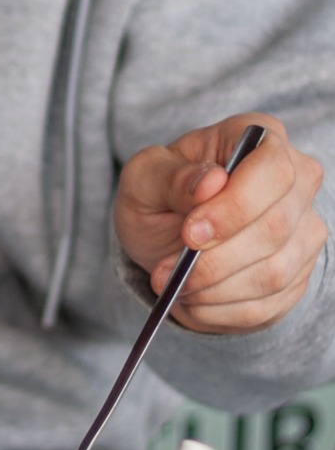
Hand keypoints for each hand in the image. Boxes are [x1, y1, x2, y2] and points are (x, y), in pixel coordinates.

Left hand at [113, 112, 325, 333]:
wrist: (167, 235)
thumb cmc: (160, 194)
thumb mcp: (144, 178)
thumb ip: (170, 177)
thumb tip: (210, 182)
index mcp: (262, 138)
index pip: (273, 170)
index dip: (235, 207)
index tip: (190, 234)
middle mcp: (297, 181)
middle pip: (277, 227)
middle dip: (216, 260)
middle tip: (167, 272)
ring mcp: (304, 230)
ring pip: (275, 272)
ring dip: (215, 289)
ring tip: (173, 286)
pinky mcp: (297, 275)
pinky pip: (269, 305)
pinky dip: (223, 311)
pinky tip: (193, 301)